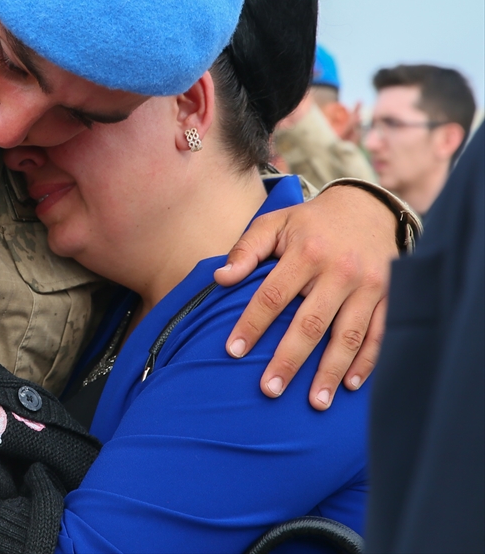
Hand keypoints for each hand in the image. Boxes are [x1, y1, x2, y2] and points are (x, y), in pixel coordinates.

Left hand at [216, 184, 394, 409]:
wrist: (367, 208)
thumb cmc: (310, 223)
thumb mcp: (274, 223)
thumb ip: (246, 250)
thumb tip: (219, 279)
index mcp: (306, 253)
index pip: (272, 296)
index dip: (252, 325)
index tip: (233, 351)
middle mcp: (340, 271)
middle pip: (311, 324)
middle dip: (289, 360)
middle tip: (270, 390)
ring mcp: (369, 286)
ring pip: (349, 336)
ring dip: (331, 372)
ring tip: (315, 403)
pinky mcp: (390, 296)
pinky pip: (380, 335)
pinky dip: (366, 362)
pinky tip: (350, 385)